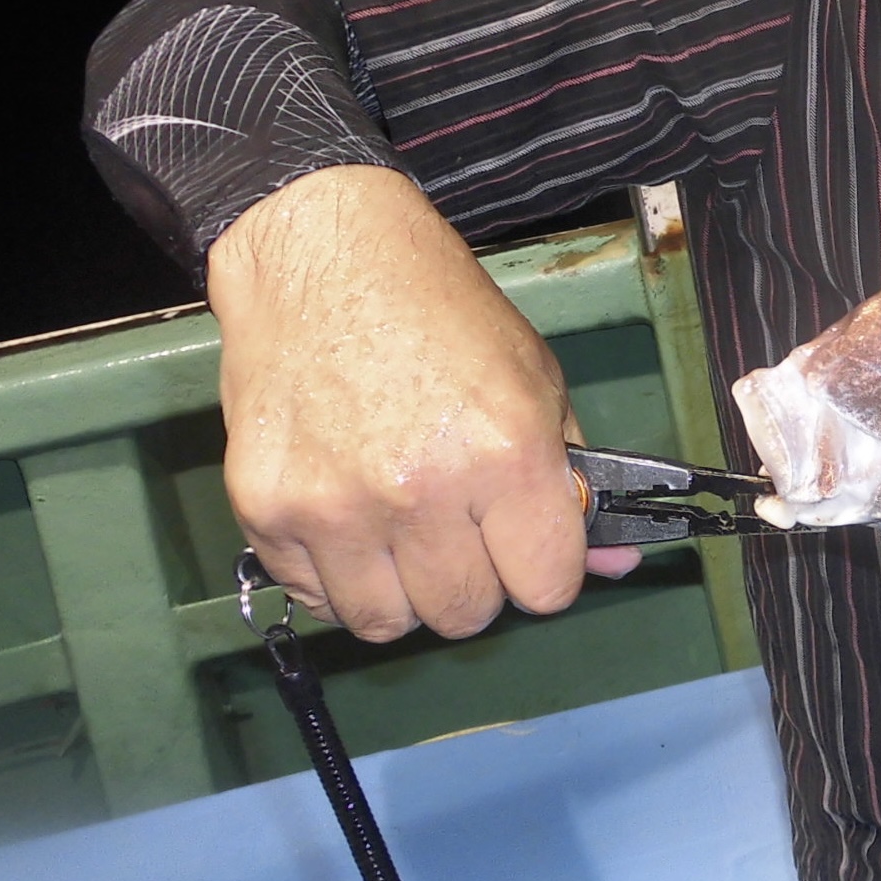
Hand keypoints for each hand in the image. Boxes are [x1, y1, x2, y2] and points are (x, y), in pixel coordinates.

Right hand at [209, 165, 639, 641]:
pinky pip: (314, 596)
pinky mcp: (265, 510)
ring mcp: (335, 506)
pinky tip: (350, 515)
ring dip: (405, 591)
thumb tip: (615, 566)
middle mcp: (421, 490)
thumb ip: (572, 482)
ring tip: (405, 528)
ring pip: (386, 623)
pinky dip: (337, 575)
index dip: (546, 570)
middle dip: (477, 581)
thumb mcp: (535, 382)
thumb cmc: (439, 312)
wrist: (323, 256)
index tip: (532, 549)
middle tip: (465, 530)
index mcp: (504, 452)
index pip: (546, 586)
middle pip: (465, 613)